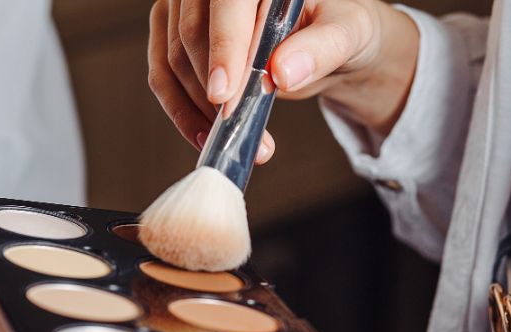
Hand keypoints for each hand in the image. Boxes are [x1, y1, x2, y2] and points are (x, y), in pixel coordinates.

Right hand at [148, 0, 418, 154]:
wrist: (323, 40)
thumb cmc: (335, 26)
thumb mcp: (348, 32)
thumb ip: (322, 48)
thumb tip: (283, 73)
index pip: (228, 1)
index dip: (224, 45)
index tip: (224, 95)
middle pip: (192, 34)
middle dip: (213, 91)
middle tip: (241, 128)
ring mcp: (184, 6)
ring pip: (173, 60)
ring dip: (198, 109)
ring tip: (234, 138)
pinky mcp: (170, 33)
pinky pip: (162, 77)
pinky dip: (181, 111)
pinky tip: (204, 135)